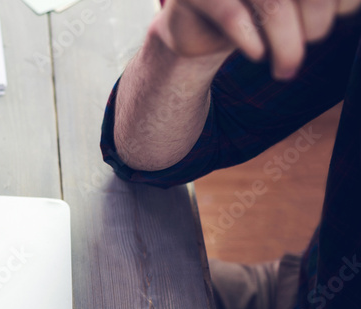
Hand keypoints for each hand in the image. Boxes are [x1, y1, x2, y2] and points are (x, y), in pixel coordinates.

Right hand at [155, 0, 356, 78]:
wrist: (195, 30)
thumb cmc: (252, 14)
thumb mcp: (294, 5)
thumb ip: (320, 3)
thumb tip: (345, 8)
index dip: (341, 2)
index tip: (339, 15)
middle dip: (317, 24)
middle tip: (311, 44)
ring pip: (272, 3)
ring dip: (287, 43)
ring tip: (287, 69)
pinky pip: (231, 16)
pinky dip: (250, 40)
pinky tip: (257, 54)